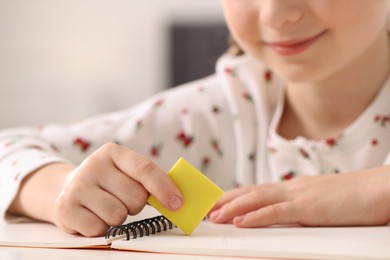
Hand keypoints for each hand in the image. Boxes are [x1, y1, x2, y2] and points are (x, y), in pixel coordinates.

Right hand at [10, 143, 182, 236]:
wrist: (65, 188)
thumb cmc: (107, 182)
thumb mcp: (125, 172)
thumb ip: (148, 180)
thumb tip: (177, 200)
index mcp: (113, 152)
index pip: (145, 169)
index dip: (164, 187)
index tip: (177, 203)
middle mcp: (93, 165)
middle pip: (134, 197)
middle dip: (136, 205)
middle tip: (125, 201)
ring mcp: (77, 186)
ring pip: (117, 214)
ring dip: (118, 217)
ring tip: (107, 207)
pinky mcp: (66, 208)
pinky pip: (99, 229)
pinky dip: (102, 228)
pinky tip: (93, 215)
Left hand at [209, 167, 389, 227]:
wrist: (380, 189)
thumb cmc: (355, 198)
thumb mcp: (322, 204)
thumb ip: (303, 209)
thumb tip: (289, 217)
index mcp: (294, 188)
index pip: (258, 191)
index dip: (236, 196)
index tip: (219, 203)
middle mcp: (292, 188)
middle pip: (251, 192)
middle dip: (226, 200)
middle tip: (206, 208)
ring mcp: (299, 196)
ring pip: (257, 200)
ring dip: (232, 208)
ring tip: (213, 216)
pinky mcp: (309, 207)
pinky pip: (276, 212)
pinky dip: (254, 216)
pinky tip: (239, 222)